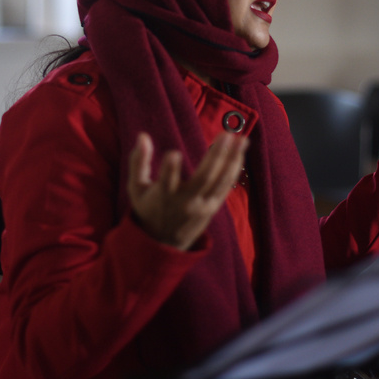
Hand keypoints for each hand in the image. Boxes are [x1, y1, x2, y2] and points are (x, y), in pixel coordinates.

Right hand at [127, 131, 247, 250]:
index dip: (169, 169)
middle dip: (215, 157)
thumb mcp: (136, 188)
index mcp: (163, 196)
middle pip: (203, 179)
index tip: (173, 153)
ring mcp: (202, 205)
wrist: (164, 242)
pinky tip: (240, 150)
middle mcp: (185, 202)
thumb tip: (143, 136)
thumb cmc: (148, 207)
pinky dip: (234, 168)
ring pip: (220, 181)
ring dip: (232, 159)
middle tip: (225, 136)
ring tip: (242, 139)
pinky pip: (226, 185)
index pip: (166, 182)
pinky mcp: (213, 207)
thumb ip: (138, 161)